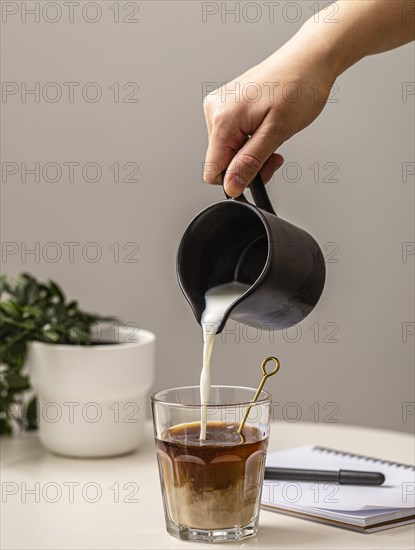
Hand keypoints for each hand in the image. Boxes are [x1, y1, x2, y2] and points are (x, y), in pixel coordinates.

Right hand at [203, 35, 336, 196]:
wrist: (310, 59)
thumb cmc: (299, 86)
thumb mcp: (277, 133)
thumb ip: (250, 162)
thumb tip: (230, 185)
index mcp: (222, 119)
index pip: (213, 171)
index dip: (237, 179)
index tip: (261, 169)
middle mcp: (215, 110)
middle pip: (221, 161)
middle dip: (247, 165)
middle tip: (273, 154)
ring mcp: (220, 106)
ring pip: (227, 150)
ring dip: (251, 153)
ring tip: (273, 137)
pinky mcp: (228, 104)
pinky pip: (232, 136)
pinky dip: (250, 140)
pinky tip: (266, 128)